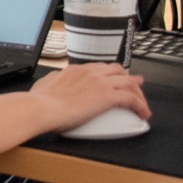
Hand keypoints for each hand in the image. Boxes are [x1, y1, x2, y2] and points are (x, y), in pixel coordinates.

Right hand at [30, 63, 150, 130]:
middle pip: (119, 71)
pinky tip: (143, 113)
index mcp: (76, 69)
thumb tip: (54, 78)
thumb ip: (53, 78)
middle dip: (129, 80)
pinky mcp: (108, 96)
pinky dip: (140, 105)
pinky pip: (132, 98)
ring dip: (138, 93)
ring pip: (129, 82)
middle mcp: (90, 72)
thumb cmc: (40, 100)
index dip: (111, 75)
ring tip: (143, 104)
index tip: (115, 81)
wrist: (41, 107)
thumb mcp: (44, 83)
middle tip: (136, 89)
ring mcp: (100, 82)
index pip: (100, 68)